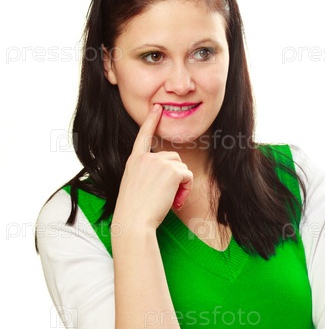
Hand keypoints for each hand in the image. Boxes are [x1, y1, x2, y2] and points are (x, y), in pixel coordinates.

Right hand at [112, 104, 192, 233]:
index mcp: (134, 160)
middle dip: (176, 176)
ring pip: (182, 167)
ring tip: (170, 199)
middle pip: (173, 157)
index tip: (157, 107)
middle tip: (168, 197)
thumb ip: (147, 173)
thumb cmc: (134, 211)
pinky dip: (186, 189)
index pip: (143, 136)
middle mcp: (146, 158)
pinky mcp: (171, 171)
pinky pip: (188, 176)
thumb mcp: (135, 185)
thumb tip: (169, 174)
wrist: (133, 221)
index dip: (151, 120)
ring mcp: (158, 162)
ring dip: (181, 183)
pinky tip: (175, 200)